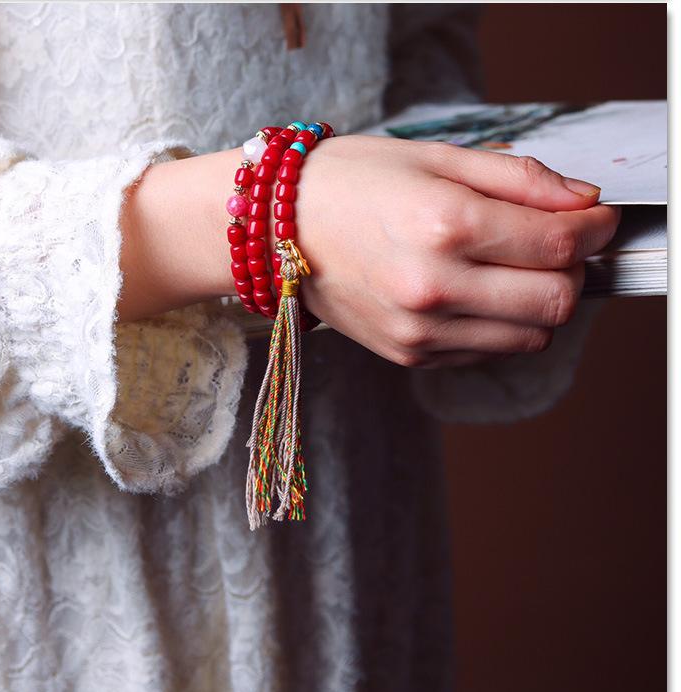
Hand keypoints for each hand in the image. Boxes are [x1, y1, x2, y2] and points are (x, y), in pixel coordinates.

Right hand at [293, 135, 620, 367]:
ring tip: (512, 268)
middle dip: (573, 270)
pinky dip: (500, 324)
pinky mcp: (409, 354)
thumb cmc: (349, 182)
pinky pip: (488, 352)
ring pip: (530, 337)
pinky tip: (473, 291)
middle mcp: (433, 287)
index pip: (558, 245)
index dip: (595, 230)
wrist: (276, 229)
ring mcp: (420, 331)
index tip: (596, 217)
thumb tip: (582, 202)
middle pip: (556, 302)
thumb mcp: (434, 157)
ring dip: (540, 302)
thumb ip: (518, 178)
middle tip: (556, 243)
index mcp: (443, 225)